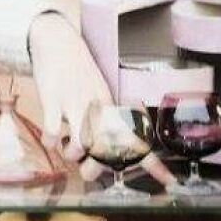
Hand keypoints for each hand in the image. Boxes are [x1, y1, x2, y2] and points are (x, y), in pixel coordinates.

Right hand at [28, 12, 175, 188]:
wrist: (58, 38)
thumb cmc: (77, 67)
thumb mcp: (97, 89)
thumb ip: (102, 116)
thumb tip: (104, 145)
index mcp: (110, 106)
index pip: (135, 137)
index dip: (152, 162)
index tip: (169, 181)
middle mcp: (96, 106)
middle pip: (104, 150)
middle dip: (93, 168)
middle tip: (85, 166)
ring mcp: (74, 102)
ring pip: (80, 145)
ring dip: (71, 153)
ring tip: (66, 147)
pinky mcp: (53, 98)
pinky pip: (53, 131)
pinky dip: (51, 141)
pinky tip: (51, 137)